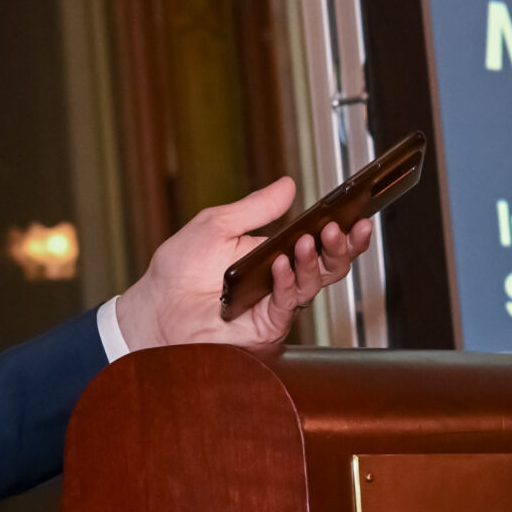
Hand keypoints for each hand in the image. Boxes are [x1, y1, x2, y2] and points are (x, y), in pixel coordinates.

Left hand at [111, 176, 373, 357]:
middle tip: (342, 226)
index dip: (340, 229)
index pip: (318, 241)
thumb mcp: (216, 225)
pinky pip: (286, 302)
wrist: (155, 310)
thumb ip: (255, 208)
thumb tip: (288, 185)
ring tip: (309, 239)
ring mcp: (276, 305)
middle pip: (328, 265)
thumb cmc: (179, 271)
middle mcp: (281, 280)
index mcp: (274, 253)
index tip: (356, 213)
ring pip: (314, 284)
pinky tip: (281, 263)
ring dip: (315, 259)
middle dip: (342, 246)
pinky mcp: (266, 326)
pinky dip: (287, 280)